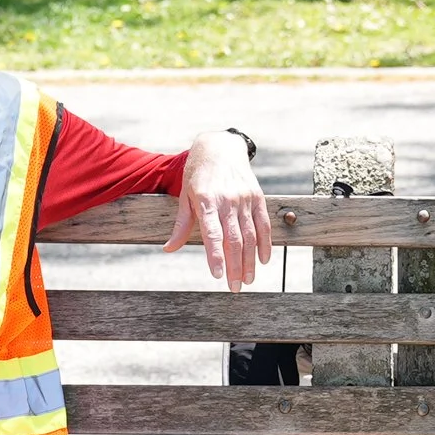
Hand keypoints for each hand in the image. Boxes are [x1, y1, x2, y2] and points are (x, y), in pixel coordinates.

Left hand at [164, 130, 272, 290]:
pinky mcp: (258, 197)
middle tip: (235, 287)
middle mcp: (228, 200)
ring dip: (250, 260)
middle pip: (234, 239)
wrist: (220, 147)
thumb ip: (181, 225)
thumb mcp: (185, 196)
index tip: (218, 275)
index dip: (216, 256)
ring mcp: (245, 199)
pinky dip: (265, 244)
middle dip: (236, 266)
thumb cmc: (198, 174)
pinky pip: (264, 225)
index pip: (213, 234)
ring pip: (250, 235)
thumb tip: (169, 249)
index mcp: (207, 201)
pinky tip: (263, 261)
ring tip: (249, 280)